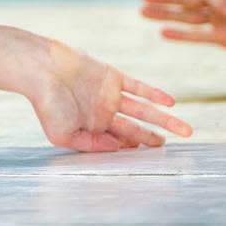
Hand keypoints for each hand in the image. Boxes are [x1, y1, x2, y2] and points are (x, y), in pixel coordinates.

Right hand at [27, 40, 192, 150]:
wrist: (40, 69)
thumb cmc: (46, 104)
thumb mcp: (62, 135)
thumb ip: (90, 144)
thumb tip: (118, 149)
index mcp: (93, 128)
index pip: (121, 141)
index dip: (137, 148)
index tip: (151, 156)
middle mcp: (105, 112)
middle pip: (136, 128)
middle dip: (154, 138)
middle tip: (173, 148)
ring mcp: (110, 94)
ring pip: (143, 110)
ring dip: (164, 120)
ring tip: (185, 130)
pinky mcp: (113, 77)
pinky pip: (138, 87)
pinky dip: (154, 94)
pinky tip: (170, 102)